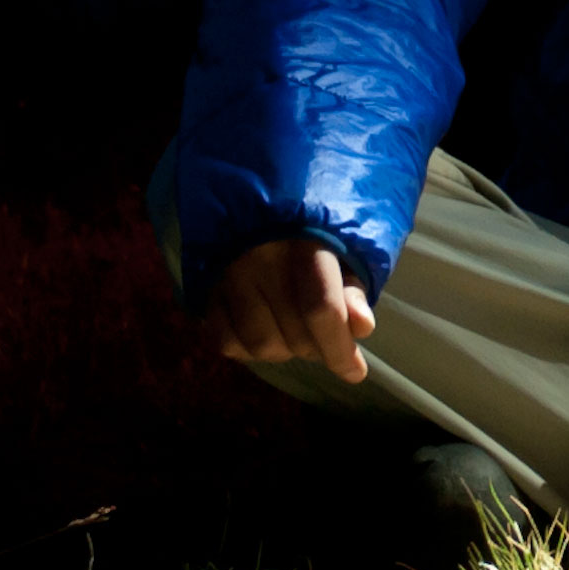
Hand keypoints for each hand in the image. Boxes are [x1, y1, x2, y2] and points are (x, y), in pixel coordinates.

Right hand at [204, 236, 379, 385]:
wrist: (256, 196)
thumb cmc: (310, 226)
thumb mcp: (343, 248)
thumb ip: (352, 287)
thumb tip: (362, 327)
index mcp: (306, 240)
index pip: (321, 308)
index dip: (339, 349)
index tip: (354, 372)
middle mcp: (263, 258)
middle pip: (293, 334)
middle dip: (318, 349)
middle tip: (326, 337)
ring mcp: (229, 273)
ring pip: (260, 344)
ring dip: (285, 351)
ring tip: (296, 333)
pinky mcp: (206, 287)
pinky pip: (225, 341)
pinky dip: (249, 350)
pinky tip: (265, 331)